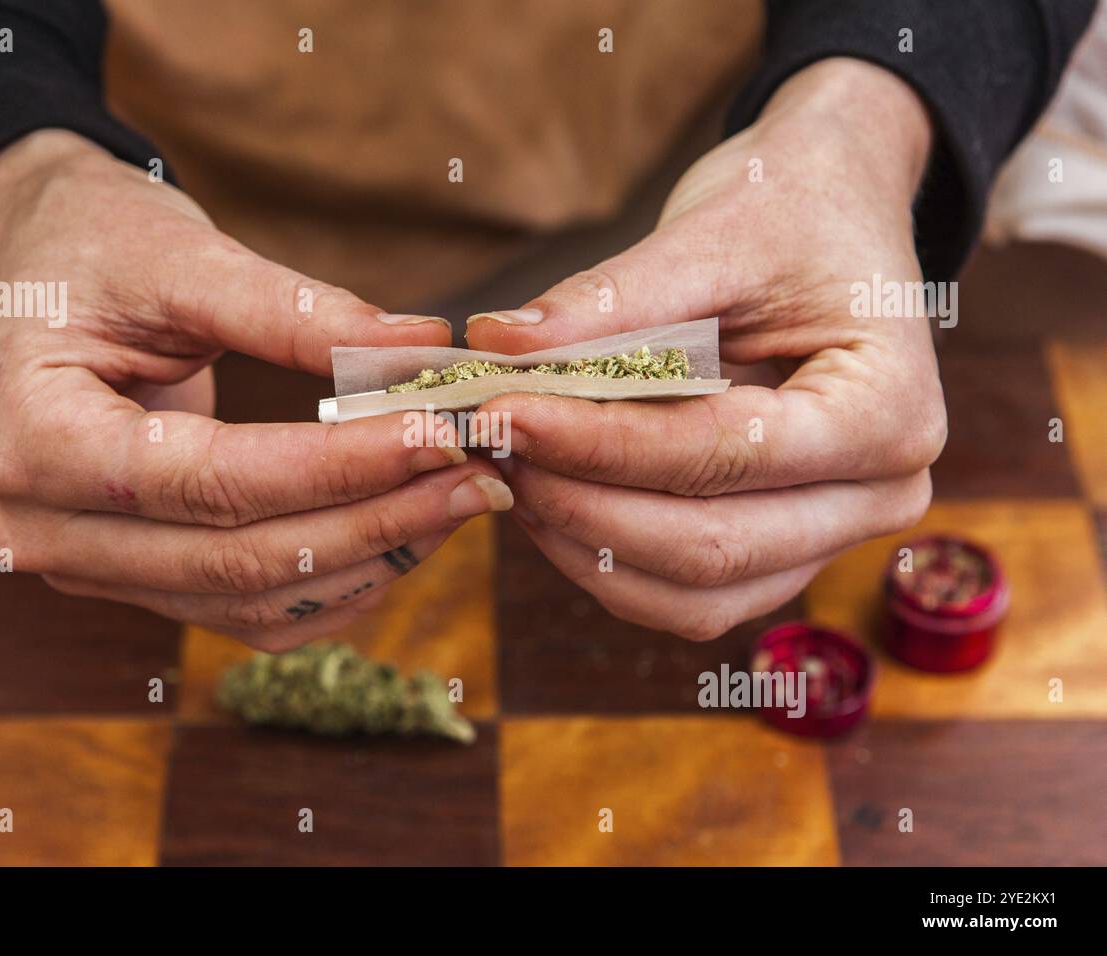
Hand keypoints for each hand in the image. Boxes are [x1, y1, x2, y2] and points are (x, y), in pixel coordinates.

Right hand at [0, 129, 511, 650]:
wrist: (36, 267)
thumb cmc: (93, 243)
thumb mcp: (180, 255)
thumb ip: (293, 310)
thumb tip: (422, 348)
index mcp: (35, 438)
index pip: (215, 481)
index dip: (341, 466)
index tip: (440, 431)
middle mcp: (44, 529)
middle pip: (239, 561)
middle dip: (376, 521)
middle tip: (482, 475)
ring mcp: (87, 566)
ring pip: (253, 603)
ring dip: (370, 558)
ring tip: (460, 496)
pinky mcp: (136, 577)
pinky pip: (248, 613)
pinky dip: (335, 582)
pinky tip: (404, 531)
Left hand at [466, 59, 944, 640]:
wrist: (833, 218)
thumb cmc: (790, 213)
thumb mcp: (712, 235)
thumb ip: (612, 302)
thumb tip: (500, 347)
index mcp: (888, 410)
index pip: (724, 454)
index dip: (601, 443)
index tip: (504, 409)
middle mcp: (881, 493)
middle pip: (710, 547)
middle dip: (581, 504)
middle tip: (491, 444)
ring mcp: (834, 536)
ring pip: (694, 594)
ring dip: (585, 545)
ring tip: (508, 470)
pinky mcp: (783, 553)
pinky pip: (688, 596)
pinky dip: (607, 560)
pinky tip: (548, 498)